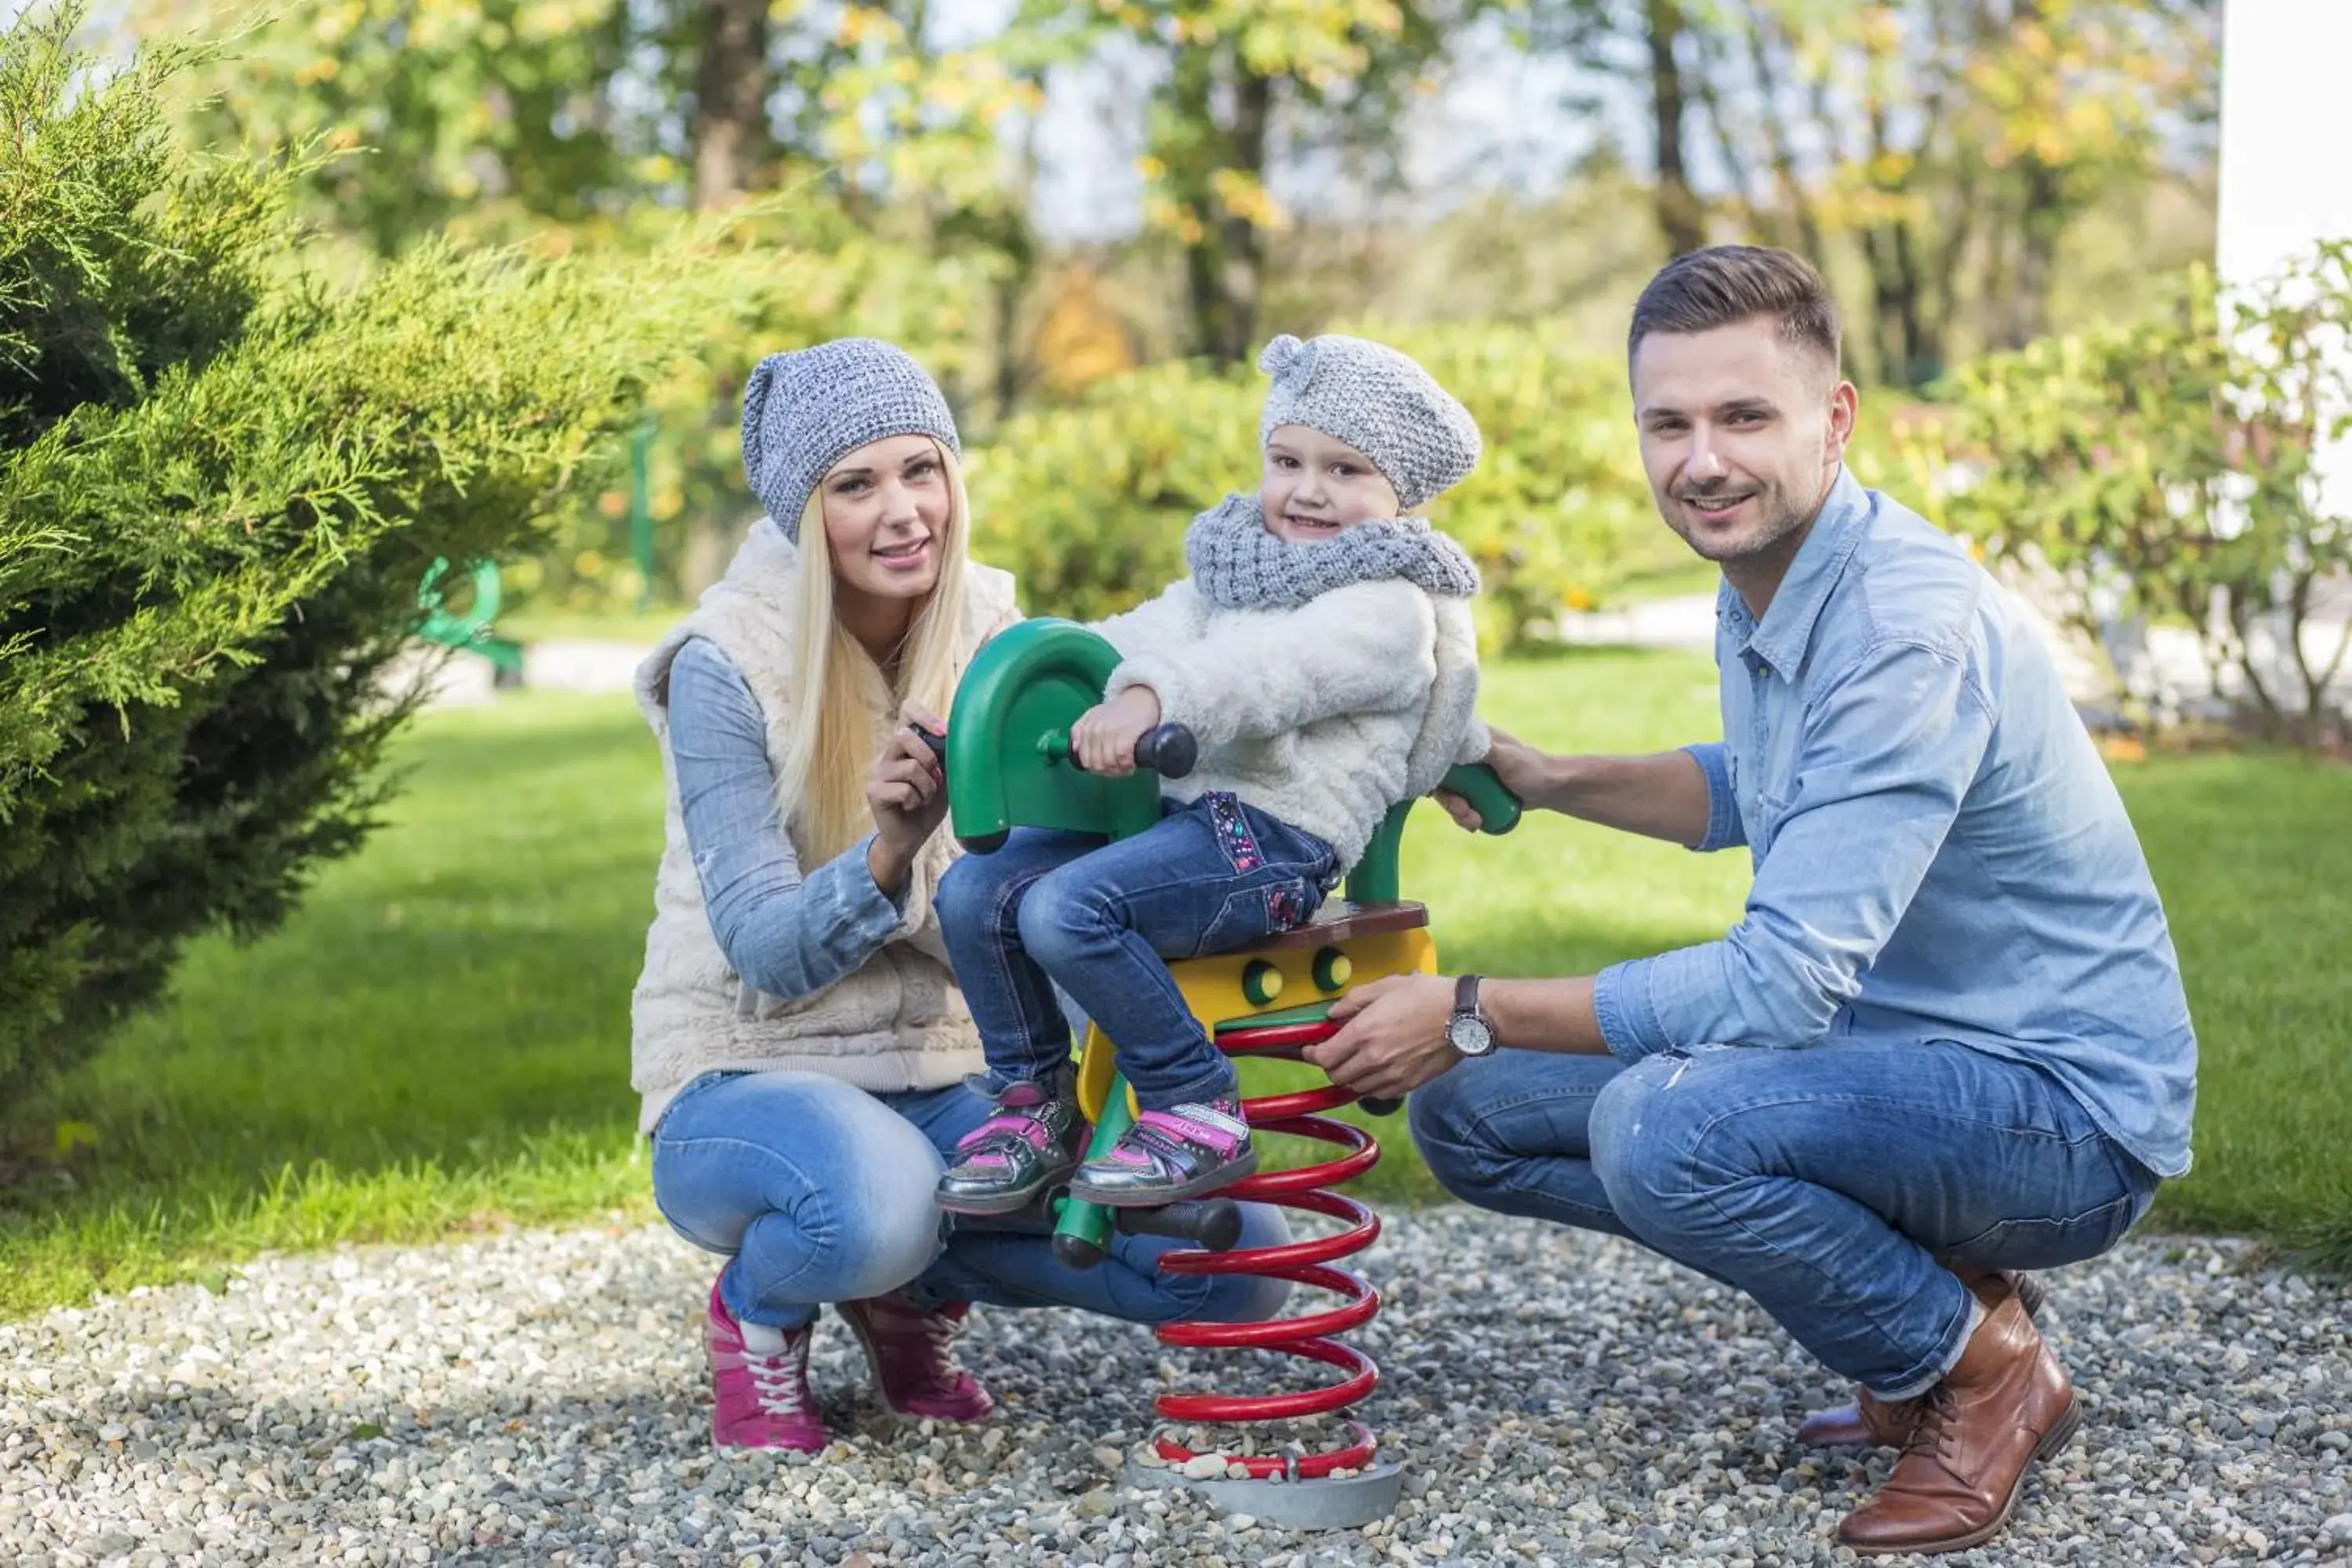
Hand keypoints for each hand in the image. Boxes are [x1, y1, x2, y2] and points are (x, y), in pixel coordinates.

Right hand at [866, 701, 948, 892]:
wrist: (910, 838)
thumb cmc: (927, 806)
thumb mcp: (944, 778)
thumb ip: (947, 758)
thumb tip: (963, 739)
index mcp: (906, 746)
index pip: (907, 711)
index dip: (924, 715)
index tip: (943, 732)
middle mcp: (889, 755)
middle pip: (904, 735)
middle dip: (928, 757)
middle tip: (935, 777)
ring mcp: (879, 773)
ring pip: (910, 767)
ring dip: (927, 787)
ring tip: (925, 798)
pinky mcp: (874, 791)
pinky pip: (904, 790)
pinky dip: (916, 801)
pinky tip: (911, 807)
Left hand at [1070, 686, 1160, 775]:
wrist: (1142, 697)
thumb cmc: (1121, 709)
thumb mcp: (1094, 714)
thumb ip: (1080, 729)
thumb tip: (1074, 748)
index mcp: (1086, 728)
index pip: (1085, 760)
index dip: (1098, 769)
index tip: (1108, 767)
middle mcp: (1095, 730)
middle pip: (1097, 765)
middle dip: (1110, 771)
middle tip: (1120, 768)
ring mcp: (1109, 732)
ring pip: (1109, 764)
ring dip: (1120, 769)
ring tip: (1127, 765)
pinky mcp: (1126, 734)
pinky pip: (1122, 758)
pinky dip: (1128, 764)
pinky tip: (1132, 761)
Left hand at [1301, 973, 1463, 1099]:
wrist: (1464, 1017)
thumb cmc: (1428, 996)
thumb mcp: (1386, 986)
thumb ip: (1353, 1000)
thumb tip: (1332, 1014)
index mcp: (1364, 1032)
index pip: (1324, 1055)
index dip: (1312, 1054)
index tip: (1310, 1049)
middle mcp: (1374, 1058)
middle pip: (1336, 1075)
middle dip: (1330, 1065)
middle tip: (1333, 1053)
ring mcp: (1391, 1075)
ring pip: (1355, 1087)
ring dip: (1349, 1076)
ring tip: (1355, 1061)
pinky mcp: (1407, 1084)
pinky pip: (1377, 1093)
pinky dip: (1369, 1085)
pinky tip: (1375, 1071)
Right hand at [1434, 725, 1552, 829]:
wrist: (1549, 789)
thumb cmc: (1531, 769)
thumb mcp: (1506, 758)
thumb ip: (1482, 749)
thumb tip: (1455, 743)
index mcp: (1469, 737)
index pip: (1439, 750)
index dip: (1432, 769)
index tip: (1438, 789)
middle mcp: (1465, 753)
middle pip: (1440, 777)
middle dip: (1450, 800)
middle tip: (1465, 812)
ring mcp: (1469, 773)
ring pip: (1449, 793)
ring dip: (1458, 811)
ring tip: (1476, 822)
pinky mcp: (1474, 790)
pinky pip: (1459, 804)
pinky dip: (1464, 816)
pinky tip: (1476, 825)